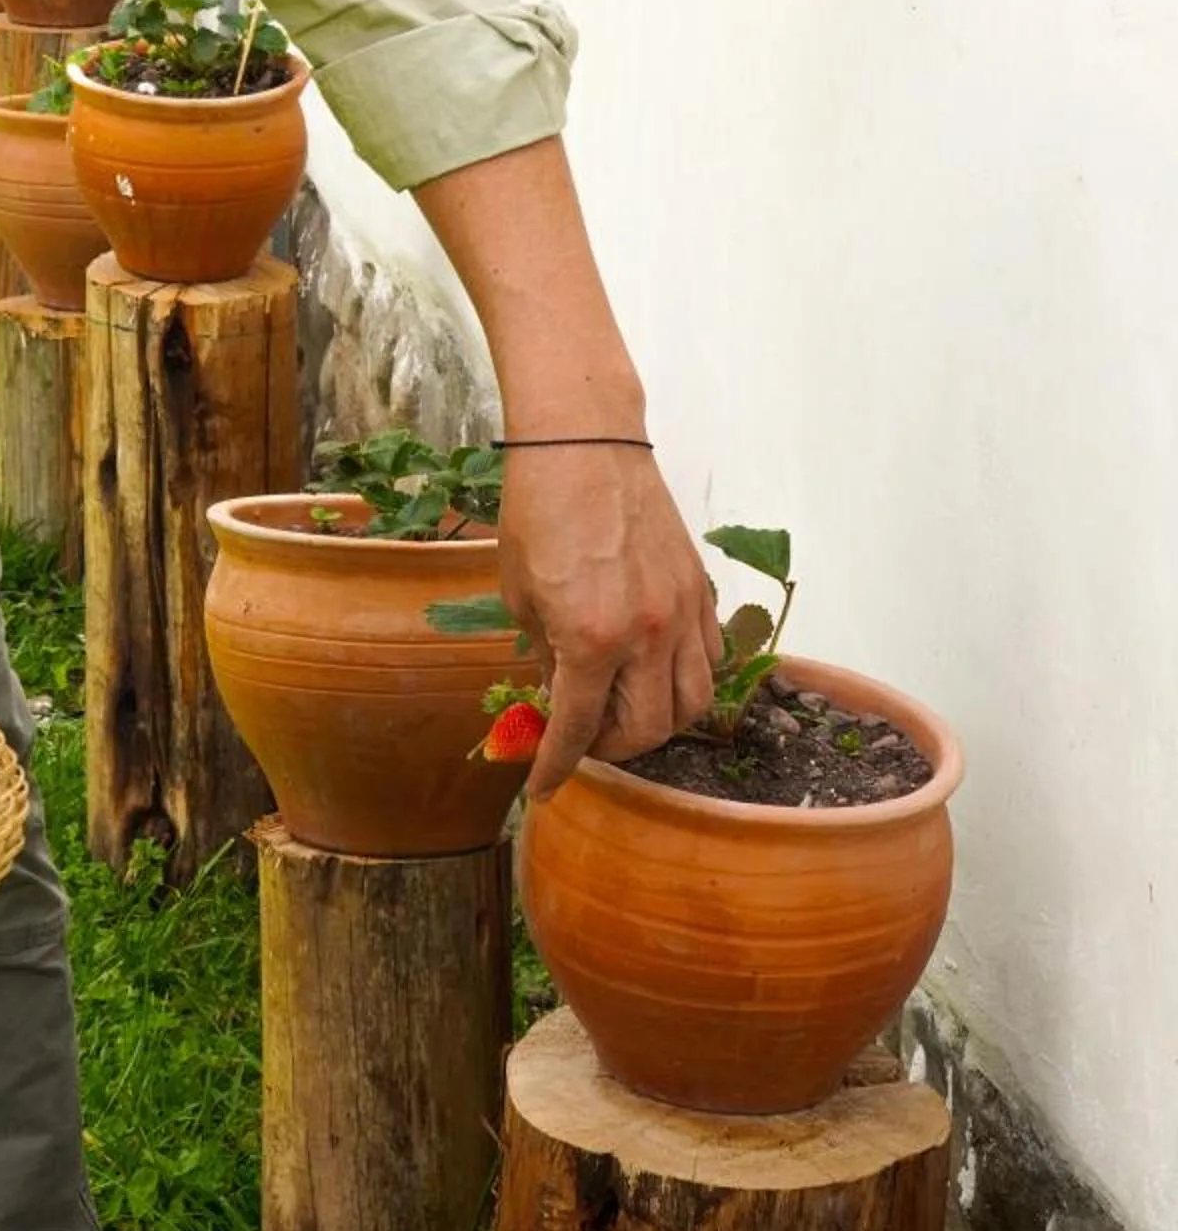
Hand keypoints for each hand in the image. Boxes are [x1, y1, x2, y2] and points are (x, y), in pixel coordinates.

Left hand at [499, 444, 722, 801]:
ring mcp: (683, 612)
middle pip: (647, 730)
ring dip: (658, 723)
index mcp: (591, 639)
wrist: (584, 442)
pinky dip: (687, 679)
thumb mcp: (519, 593)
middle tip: (584, 739)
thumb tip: (558, 693)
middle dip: (612, 749)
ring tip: (624, 712)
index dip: (557, 766)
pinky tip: (656, 671)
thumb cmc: (538, 509)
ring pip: (694, 704)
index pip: (578, 728)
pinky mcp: (700, 589)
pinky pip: (711, 658)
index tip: (540, 788)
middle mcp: (648, 635)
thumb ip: (543, 653)